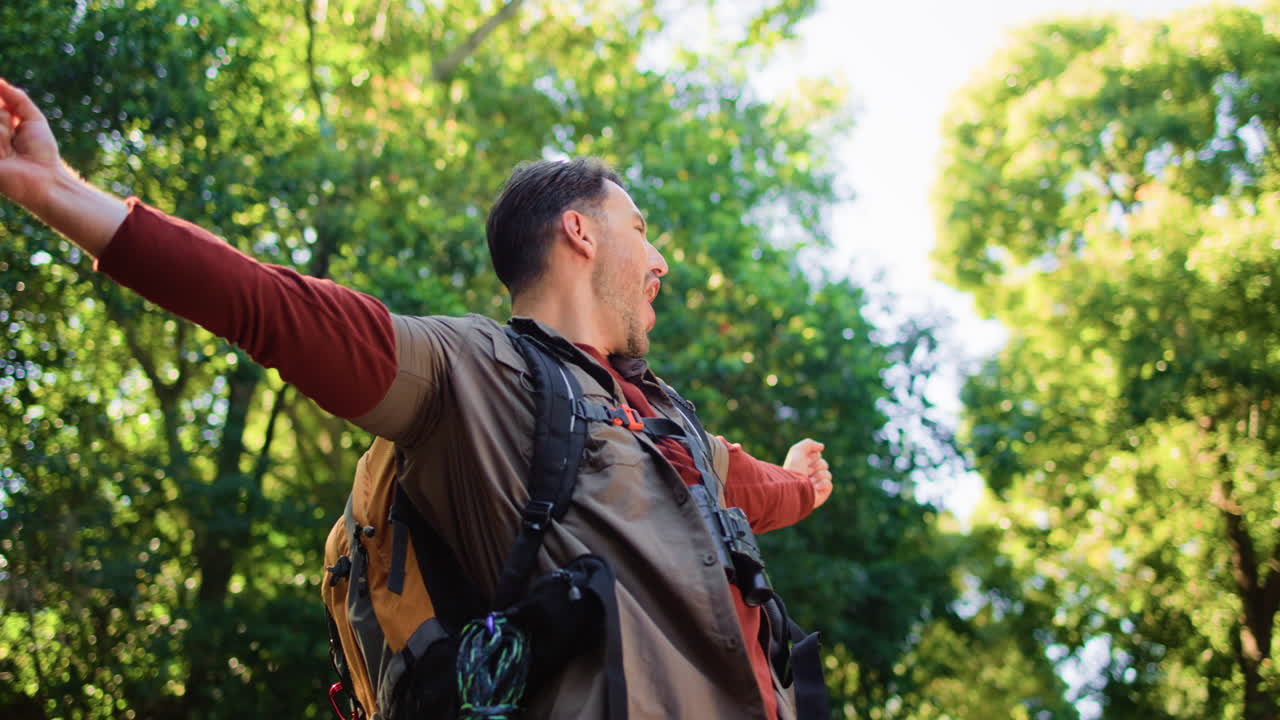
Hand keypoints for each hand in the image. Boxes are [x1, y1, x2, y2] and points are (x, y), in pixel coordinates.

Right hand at [0, 78, 61, 208]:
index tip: (14, 124)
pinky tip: (5, 155)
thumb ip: (16, 98)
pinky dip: (0, 141)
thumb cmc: (41, 152)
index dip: (3, 109)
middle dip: (3, 119)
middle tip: (15, 137)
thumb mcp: (33, 119)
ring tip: (11, 149)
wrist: (45, 179)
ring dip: (2, 131)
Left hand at [784, 438, 832, 509]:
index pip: (816, 456)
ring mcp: (815, 485)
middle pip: (823, 464)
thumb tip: (821, 447)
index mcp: (803, 466)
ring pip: (827, 474)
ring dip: (818, 476)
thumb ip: (809, 443)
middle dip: (815, 466)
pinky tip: (814, 488)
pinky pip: (829, 484)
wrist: (793, 488)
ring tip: (809, 482)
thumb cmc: (794, 470)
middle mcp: (809, 476)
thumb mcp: (797, 450)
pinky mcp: (821, 494)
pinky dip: (823, 484)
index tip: (803, 461)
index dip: (811, 457)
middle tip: (805, 472)